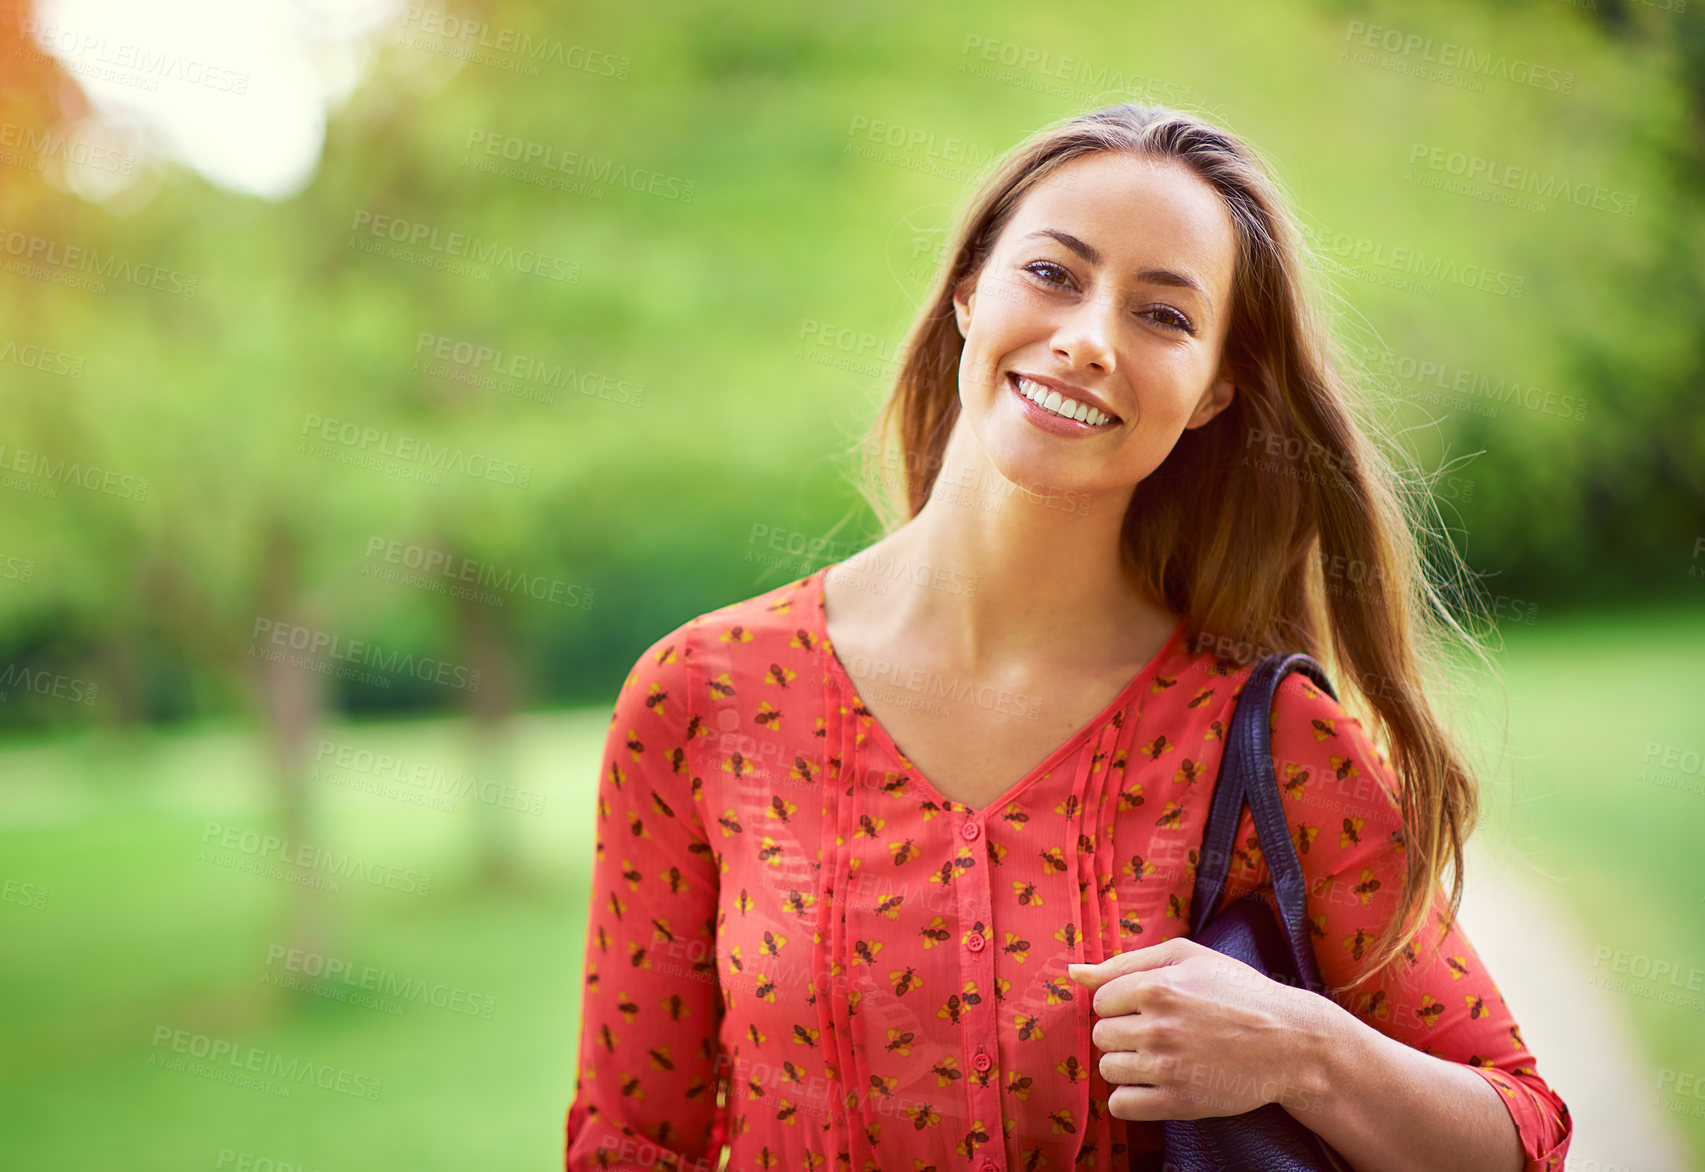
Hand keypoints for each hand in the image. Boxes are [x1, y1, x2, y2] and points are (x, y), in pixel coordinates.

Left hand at [1066, 936, 1328, 1122]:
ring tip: (1158, 1056)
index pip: (1100, 1000)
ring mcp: (1168, 1067)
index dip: (1121, 1002)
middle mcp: (1158, 1027)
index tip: (1148, 1006)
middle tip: (1157, 1031)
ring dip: (1126, 1064)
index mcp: (1157, 986)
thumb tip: (1073, 971)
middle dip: (1122, 1032)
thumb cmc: (1237, 990)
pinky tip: (1154, 1083)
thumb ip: (1124, 961)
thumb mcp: (1186, 956)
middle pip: (1101, 1035)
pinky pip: (1121, 1105)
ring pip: (1108, 1069)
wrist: (1290, 1042)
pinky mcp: (1179, 1102)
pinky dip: (1130, 1097)